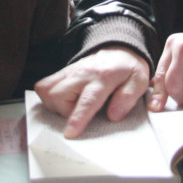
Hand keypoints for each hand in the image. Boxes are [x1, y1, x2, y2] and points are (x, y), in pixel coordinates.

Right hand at [33, 47, 150, 138]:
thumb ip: (128, 98)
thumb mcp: (139, 81)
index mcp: (103, 78)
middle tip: (80, 113)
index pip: (87, 100)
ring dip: (55, 105)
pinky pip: (44, 86)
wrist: (118, 49)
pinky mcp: (63, 72)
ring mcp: (70, 72)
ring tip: (72, 106)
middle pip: (58, 95)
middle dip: (64, 112)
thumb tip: (113, 116)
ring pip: (47, 90)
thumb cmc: (128, 68)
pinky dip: (49, 97)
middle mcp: (82, 74)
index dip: (77, 118)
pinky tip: (64, 100)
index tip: (70, 133)